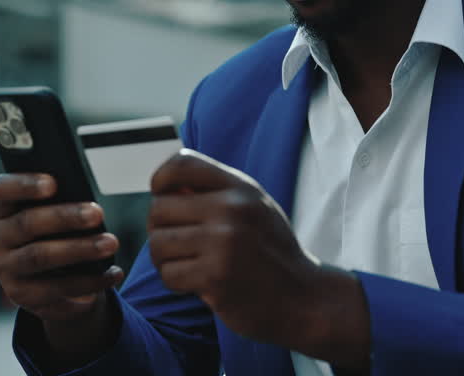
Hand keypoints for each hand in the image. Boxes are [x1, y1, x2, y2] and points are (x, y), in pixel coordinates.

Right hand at [0, 172, 124, 320]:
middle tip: (97, 213)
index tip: (52, 183)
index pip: (0, 189)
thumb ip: (61, 203)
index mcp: (2, 208)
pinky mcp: (21, 296)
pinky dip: (89, 282)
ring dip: (79, 249)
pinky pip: (56, 290)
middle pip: (27, 223)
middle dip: (64, 217)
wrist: (48, 279)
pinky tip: (112, 273)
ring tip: (110, 243)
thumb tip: (86, 204)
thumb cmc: (55, 232)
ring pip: (40, 257)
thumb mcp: (52, 214)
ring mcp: (5, 269)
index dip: (23, 184)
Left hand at [147, 150, 370, 367]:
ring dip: (165, 259)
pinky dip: (176, 282)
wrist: (305, 299)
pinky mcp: (215, 277)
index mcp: (240, 188)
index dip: (161, 180)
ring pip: (158, 243)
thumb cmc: (271, 252)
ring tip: (188, 264)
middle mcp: (232, 209)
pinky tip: (198, 283)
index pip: (181, 164)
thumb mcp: (254, 209)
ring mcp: (224, 243)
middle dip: (160, 229)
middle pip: (159, 208)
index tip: (164, 198)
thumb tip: (162, 187)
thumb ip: (215, 193)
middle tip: (178, 244)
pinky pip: (168, 274)